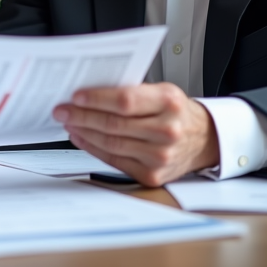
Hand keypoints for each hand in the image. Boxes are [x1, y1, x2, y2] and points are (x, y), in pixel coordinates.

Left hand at [52, 83, 218, 186]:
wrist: (204, 139)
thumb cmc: (177, 112)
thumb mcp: (162, 91)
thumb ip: (131, 91)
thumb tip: (91, 92)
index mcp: (169, 103)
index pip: (125, 101)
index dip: (97, 99)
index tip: (75, 96)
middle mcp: (168, 131)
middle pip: (114, 124)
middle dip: (82, 116)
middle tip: (62, 110)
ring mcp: (161, 156)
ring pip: (112, 143)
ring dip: (84, 133)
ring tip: (69, 123)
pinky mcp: (153, 175)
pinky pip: (115, 160)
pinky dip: (94, 148)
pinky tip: (82, 138)